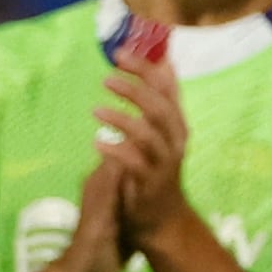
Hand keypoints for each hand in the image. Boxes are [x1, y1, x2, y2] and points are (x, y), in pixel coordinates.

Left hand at [91, 51, 188, 250]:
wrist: (160, 219)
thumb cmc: (153, 170)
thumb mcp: (157, 133)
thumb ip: (156, 102)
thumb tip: (161, 64)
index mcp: (175, 124)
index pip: (167, 88)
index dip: (147, 68)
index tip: (121, 52)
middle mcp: (174, 140)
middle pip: (160, 107)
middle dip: (135, 88)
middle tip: (107, 76)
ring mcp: (164, 162)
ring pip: (149, 134)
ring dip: (122, 119)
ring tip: (96, 110)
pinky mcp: (151, 183)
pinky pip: (135, 163)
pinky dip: (117, 150)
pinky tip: (97, 143)